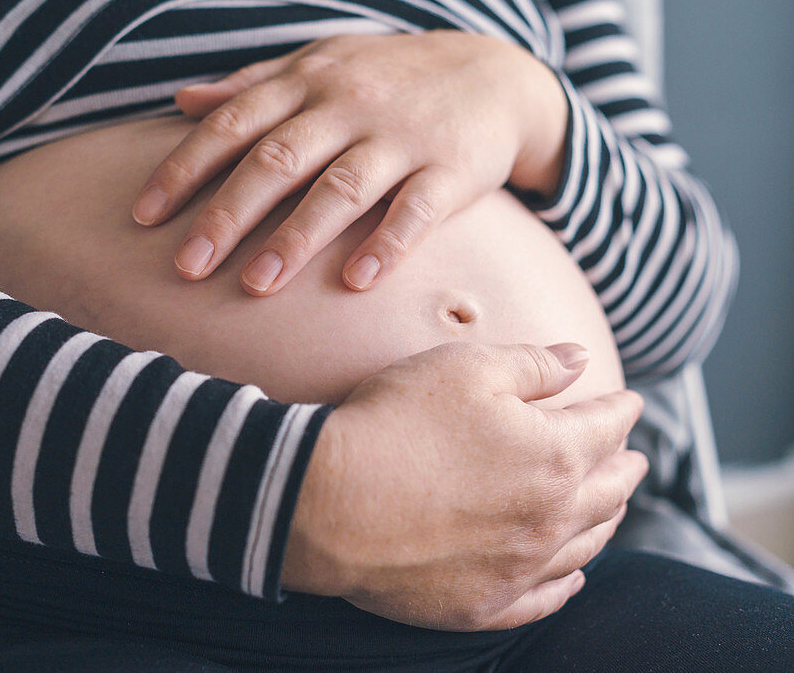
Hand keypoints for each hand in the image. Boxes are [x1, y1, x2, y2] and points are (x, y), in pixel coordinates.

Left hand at [132, 31, 567, 294]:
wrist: (495, 72)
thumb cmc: (387, 76)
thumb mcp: (320, 63)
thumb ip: (252, 85)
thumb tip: (181, 101)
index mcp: (308, 83)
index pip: (233, 125)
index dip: (184, 169)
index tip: (144, 216)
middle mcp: (349, 106)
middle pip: (278, 161)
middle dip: (227, 214)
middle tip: (186, 266)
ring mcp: (402, 138)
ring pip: (341, 188)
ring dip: (296, 238)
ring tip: (255, 285)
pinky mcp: (451, 169)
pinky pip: (416, 210)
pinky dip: (387, 245)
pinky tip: (356, 283)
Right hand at [281, 342, 647, 630]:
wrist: (328, 501)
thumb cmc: (394, 424)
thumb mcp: (464, 368)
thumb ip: (532, 364)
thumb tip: (580, 359)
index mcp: (553, 455)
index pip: (605, 428)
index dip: (620, 410)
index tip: (628, 402)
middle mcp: (549, 518)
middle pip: (607, 492)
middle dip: (625, 468)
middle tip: (634, 457)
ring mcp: (518, 568)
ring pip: (584, 545)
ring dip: (606, 521)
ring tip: (612, 506)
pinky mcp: (483, 604)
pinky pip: (545, 599)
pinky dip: (568, 583)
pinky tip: (574, 574)